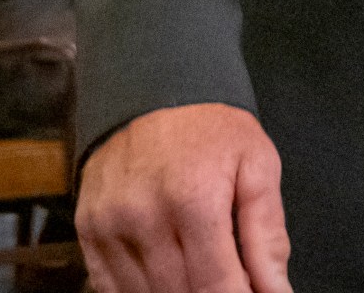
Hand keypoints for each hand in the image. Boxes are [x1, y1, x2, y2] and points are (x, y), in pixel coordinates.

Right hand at [79, 103, 291, 292]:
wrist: (149, 90)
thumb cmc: (211, 131)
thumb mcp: (257, 165)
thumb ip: (267, 234)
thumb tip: (277, 292)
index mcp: (193, 200)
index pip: (216, 286)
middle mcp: (143, 217)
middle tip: (230, 283)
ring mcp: (108, 227)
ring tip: (201, 278)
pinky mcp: (87, 231)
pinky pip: (110, 288)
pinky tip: (166, 279)